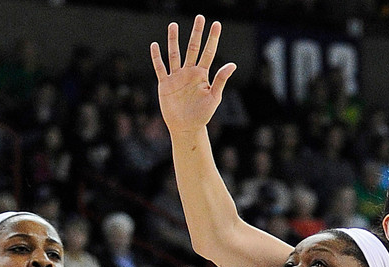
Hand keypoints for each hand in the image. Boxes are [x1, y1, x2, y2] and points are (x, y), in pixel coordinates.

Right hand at [150, 15, 236, 136]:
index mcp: (202, 74)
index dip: (212, 38)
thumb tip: (233, 64)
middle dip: (196, 33)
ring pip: (174, 54)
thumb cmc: (202, 115)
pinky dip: (156, 57)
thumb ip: (220, 79)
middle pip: (192, 48)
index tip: (216, 24)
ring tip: (173, 25)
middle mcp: (189, 72)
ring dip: (173, 40)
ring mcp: (176, 77)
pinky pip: (160, 68)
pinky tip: (155, 45)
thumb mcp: (214, 97)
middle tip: (199, 17)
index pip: (208, 52)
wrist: (187, 127)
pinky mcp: (165, 84)